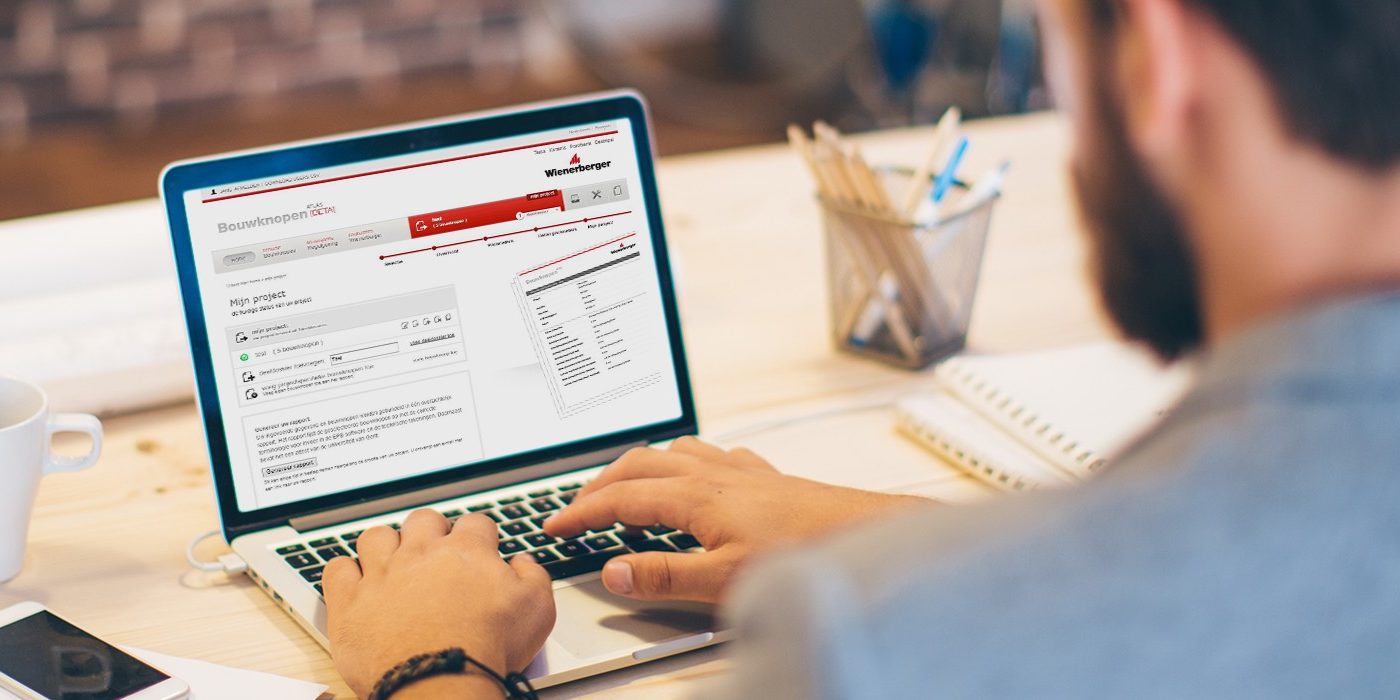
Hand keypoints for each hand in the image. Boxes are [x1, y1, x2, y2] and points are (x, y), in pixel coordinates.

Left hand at [323, 510, 555, 697]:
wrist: (441, 679)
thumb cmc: (486, 648)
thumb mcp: (537, 610)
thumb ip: (533, 576)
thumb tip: (522, 563)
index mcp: (467, 551)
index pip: (475, 523)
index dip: (480, 535)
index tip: (480, 549)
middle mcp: (422, 553)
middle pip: (423, 520)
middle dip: (431, 530)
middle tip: (436, 552)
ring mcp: (382, 574)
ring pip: (376, 536)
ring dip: (385, 545)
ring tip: (392, 563)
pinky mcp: (350, 601)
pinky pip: (337, 569)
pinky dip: (345, 572)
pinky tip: (356, 582)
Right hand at [543, 437, 927, 603]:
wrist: (864, 534)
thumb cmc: (804, 552)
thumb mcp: (724, 579)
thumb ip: (664, 576)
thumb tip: (613, 570)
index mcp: (695, 496)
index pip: (621, 499)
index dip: (581, 513)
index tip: (553, 526)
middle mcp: (714, 474)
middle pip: (640, 465)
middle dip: (601, 483)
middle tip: (577, 507)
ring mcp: (741, 471)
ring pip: (675, 453)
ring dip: (642, 468)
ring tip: (627, 489)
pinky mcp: (766, 477)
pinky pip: (713, 456)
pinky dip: (687, 465)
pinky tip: (698, 480)